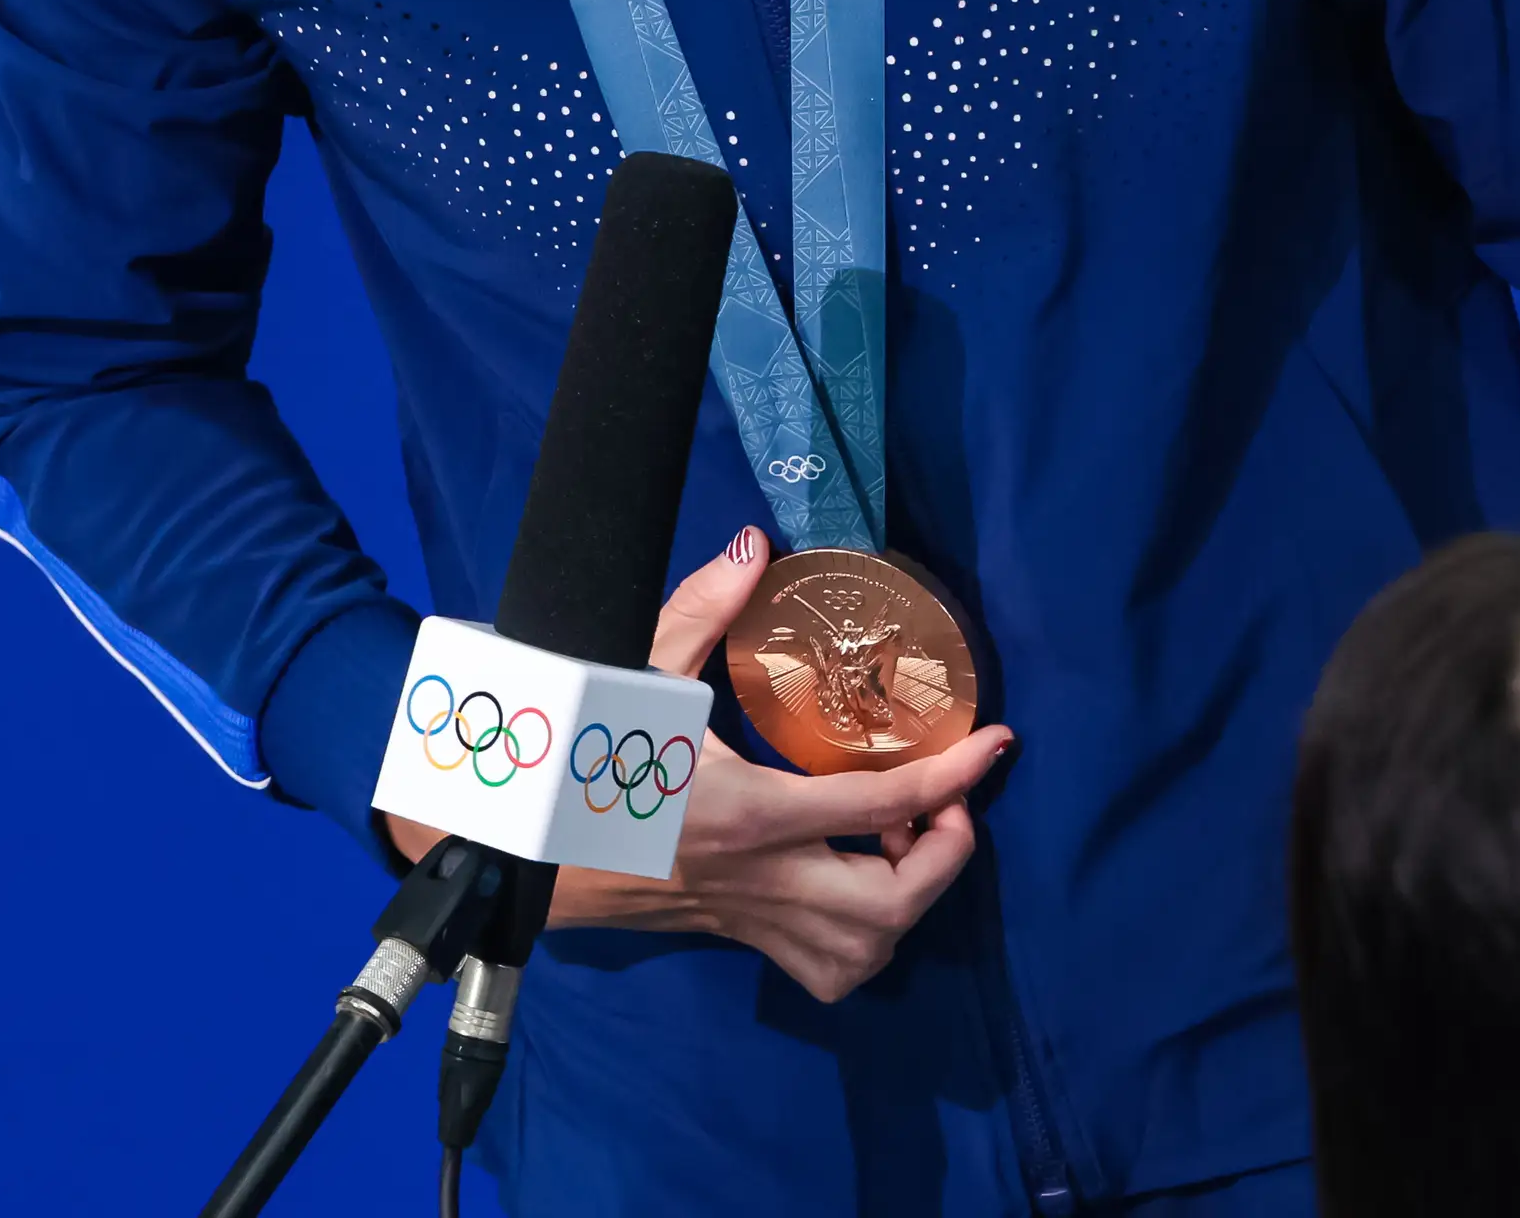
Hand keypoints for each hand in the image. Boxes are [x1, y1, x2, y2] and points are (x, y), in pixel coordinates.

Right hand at [389, 528, 1014, 1003]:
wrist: (523, 848)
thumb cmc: (580, 756)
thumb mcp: (635, 671)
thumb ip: (700, 611)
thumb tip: (755, 547)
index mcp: (744, 813)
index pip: (878, 805)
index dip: (952, 778)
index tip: (997, 745)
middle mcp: (758, 878)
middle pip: (889, 907)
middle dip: (944, 858)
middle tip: (946, 803)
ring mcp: (750, 919)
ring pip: (864, 951)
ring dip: (909, 901)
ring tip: (907, 840)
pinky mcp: (740, 937)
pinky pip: (828, 971)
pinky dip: (866, 941)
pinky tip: (861, 884)